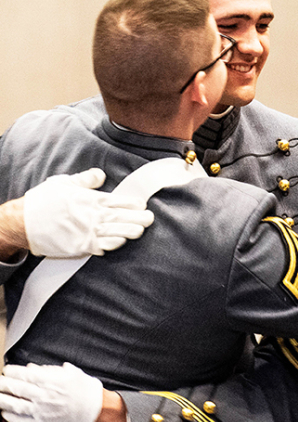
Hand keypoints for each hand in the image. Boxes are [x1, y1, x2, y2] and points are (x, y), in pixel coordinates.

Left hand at [0, 363, 103, 421]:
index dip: (12, 371)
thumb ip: (52, 370)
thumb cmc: (89, 393)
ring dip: (1, 399)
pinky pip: (20, 421)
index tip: (7, 370)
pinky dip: (9, 416)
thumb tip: (34, 368)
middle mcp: (43, 396)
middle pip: (16, 388)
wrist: (100, 413)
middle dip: (3, 384)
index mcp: (51, 381)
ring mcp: (40, 412)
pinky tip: (5, 412)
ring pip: (13, 404)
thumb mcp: (74, 374)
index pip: (24, 374)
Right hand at [24, 168, 154, 256]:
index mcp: (91, 200)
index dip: (133, 204)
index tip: (142, 205)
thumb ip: (85, 180)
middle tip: (150, 219)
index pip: (119, 201)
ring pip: (117, 233)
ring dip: (130, 232)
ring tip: (140, 231)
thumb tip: (100, 174)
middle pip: (122, 217)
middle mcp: (93, 216)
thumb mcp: (64, 183)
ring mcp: (88, 232)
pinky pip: (102, 246)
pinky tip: (121, 242)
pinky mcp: (81, 246)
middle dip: (139, 219)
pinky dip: (113, 245)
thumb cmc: (44, 202)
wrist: (23, 223)